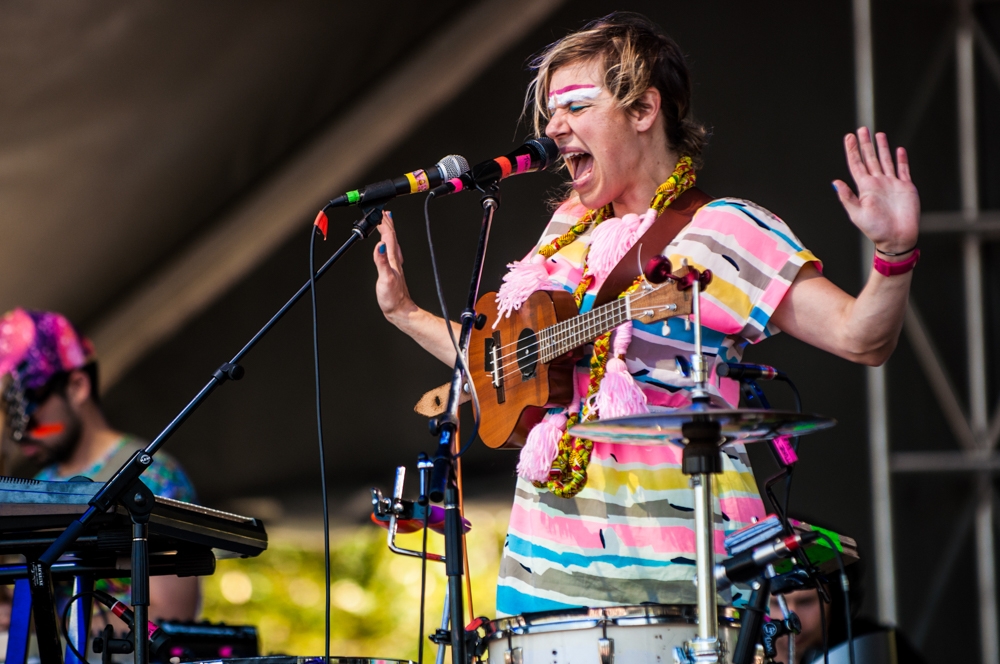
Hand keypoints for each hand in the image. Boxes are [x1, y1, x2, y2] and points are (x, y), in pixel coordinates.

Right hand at [373, 211, 416, 322]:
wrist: (400, 310)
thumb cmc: (393, 297)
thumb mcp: (385, 278)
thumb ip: (381, 261)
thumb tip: (379, 245)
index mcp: (393, 260)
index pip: (389, 237)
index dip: (384, 224)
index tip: (380, 214)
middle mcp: (395, 260)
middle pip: (392, 237)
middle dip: (388, 224)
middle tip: (384, 213)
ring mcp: (395, 265)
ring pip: (392, 243)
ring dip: (388, 232)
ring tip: (385, 224)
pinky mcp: (393, 271)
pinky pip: (390, 252)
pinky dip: (387, 244)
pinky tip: (385, 246)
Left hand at [833, 128, 919, 253]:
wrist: (897, 238)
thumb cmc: (876, 229)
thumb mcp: (857, 214)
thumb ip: (847, 197)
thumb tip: (835, 183)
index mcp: (865, 188)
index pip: (856, 164)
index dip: (852, 150)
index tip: (849, 137)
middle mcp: (877, 183)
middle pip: (870, 158)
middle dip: (865, 144)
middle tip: (861, 129)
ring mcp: (892, 184)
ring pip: (886, 161)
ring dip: (882, 148)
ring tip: (878, 134)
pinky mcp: (906, 187)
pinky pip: (903, 170)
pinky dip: (901, 160)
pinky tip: (898, 150)